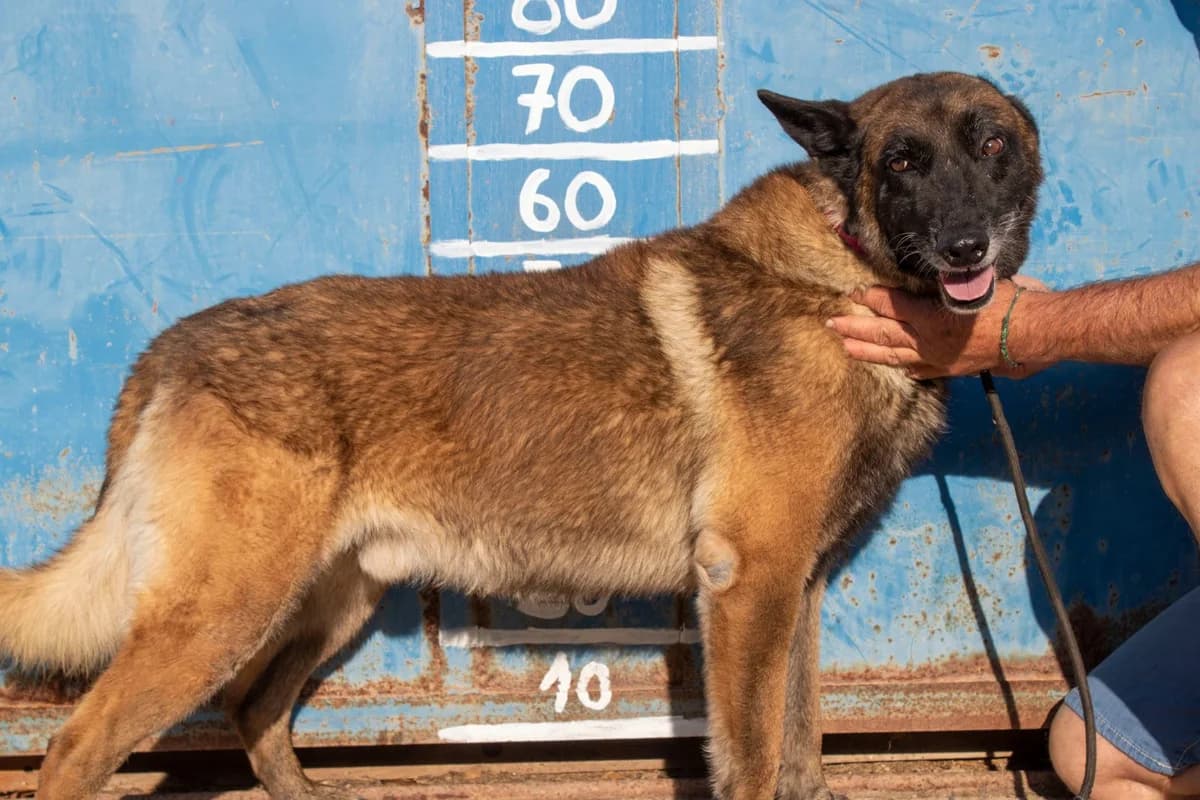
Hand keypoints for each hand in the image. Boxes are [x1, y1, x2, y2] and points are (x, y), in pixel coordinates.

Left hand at [826, 276, 1049, 378]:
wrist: (1037, 331)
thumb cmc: (1009, 300)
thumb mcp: (972, 282)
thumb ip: (944, 283)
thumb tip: (925, 278)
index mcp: (931, 317)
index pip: (892, 306)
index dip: (871, 298)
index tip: (853, 292)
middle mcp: (930, 341)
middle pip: (883, 335)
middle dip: (855, 329)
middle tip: (831, 324)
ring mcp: (940, 358)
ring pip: (895, 356)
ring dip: (868, 352)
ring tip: (845, 348)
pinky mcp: (953, 369)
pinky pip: (923, 371)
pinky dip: (906, 369)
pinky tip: (896, 370)